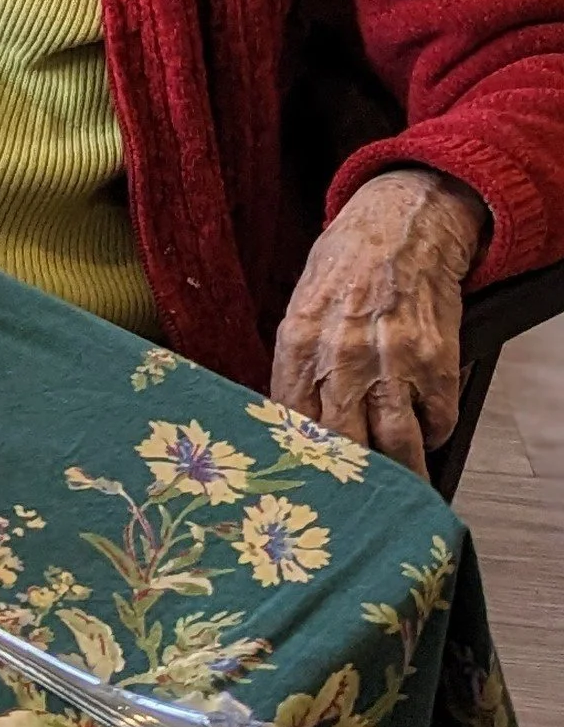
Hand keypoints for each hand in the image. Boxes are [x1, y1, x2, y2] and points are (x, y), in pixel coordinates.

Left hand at [270, 168, 488, 474]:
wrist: (400, 228)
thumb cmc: (344, 269)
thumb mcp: (300, 311)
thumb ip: (295, 367)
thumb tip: (288, 425)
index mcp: (299, 343)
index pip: (293, 425)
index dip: (302, 461)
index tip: (308, 483)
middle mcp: (345, 358)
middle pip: (344, 447)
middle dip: (349, 481)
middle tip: (353, 498)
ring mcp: (394, 364)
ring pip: (398, 449)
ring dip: (400, 474)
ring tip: (396, 486)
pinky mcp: (437, 365)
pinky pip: (438, 424)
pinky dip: (432, 435)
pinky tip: (421, 428)